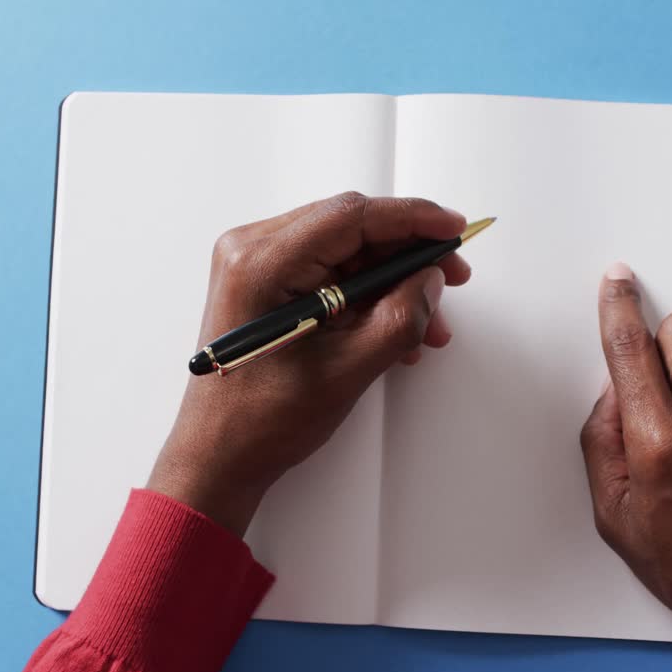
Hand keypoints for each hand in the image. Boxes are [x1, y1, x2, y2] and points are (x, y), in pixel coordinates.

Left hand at [148, 193, 471, 535]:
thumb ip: (398, 319)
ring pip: (345, 252)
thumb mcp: (346, 371)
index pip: (352, 217)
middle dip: (407, 255)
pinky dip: (367, 295)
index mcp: (262, 263)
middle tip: (450, 278)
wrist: (218, 455)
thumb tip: (431, 281)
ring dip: (392, 281)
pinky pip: (329, 273)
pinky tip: (396, 327)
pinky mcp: (265, 285)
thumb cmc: (260, 421)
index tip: (454, 228)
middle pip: (350, 228)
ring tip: (427, 322)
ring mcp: (256, 266)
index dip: (412, 218)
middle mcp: (252, 251)